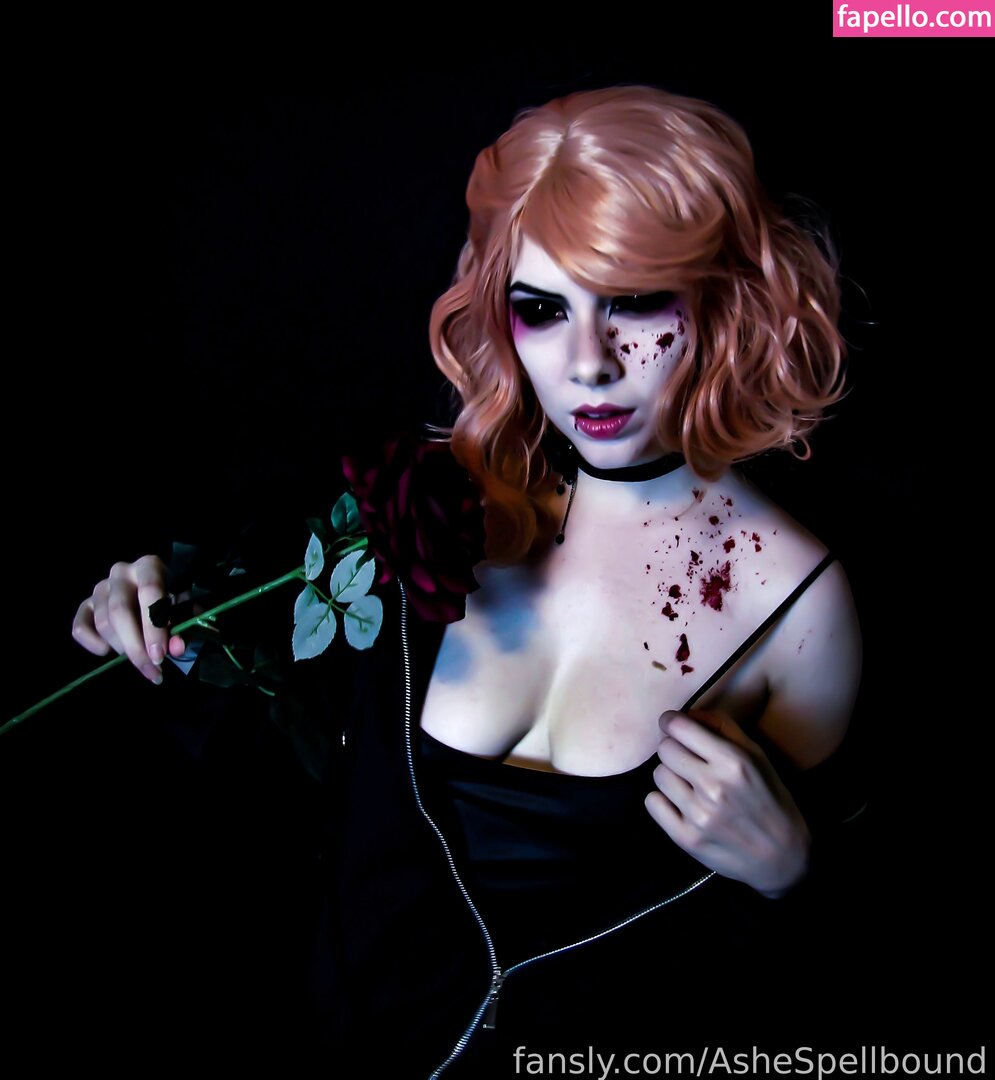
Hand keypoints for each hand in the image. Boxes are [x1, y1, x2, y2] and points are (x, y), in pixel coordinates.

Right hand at [72, 555, 186, 684]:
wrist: (154, 593)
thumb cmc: (173, 601)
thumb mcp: (185, 610)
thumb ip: (183, 628)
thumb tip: (175, 648)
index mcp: (149, 567)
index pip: (149, 591)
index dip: (153, 627)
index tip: (159, 655)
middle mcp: (121, 572)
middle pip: (119, 611)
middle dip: (135, 646)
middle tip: (150, 669)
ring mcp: (100, 588)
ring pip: (103, 623)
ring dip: (121, 648)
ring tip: (140, 660)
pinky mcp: (85, 604)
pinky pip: (79, 627)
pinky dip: (92, 644)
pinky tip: (108, 651)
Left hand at [645, 709, 810, 896]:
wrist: (782, 856)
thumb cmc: (770, 799)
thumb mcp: (757, 756)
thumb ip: (723, 727)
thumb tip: (687, 713)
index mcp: (733, 762)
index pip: (679, 727)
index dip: (671, 722)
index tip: (672, 725)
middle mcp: (714, 787)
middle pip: (664, 749)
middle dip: (673, 749)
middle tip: (687, 759)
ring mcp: (698, 815)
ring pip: (659, 775)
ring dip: (671, 776)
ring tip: (690, 784)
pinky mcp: (686, 838)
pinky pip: (653, 803)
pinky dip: (663, 801)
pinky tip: (681, 803)